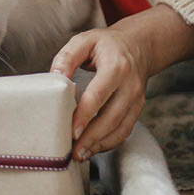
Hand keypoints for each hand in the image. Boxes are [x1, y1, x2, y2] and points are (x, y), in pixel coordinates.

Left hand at [51, 4, 193, 159]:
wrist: (139, 45)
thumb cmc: (107, 44)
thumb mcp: (85, 40)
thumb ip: (67, 57)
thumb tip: (54, 77)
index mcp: (116, 67)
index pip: (99, 96)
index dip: (85, 116)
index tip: (72, 131)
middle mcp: (130, 86)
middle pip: (111, 118)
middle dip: (91, 137)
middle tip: (73, 151)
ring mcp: (136, 99)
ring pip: (120, 128)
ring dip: (100, 144)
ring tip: (80, 154)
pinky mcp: (137, 109)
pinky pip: (125, 130)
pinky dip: (109, 142)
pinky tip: (94, 147)